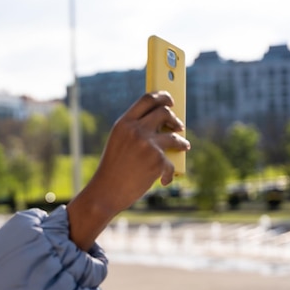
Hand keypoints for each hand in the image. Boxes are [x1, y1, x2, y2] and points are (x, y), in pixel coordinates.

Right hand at [67, 91, 189, 249]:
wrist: (105, 193)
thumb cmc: (112, 170)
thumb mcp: (118, 143)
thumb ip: (134, 131)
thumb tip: (163, 126)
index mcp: (123, 123)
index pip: (147, 99)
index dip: (162, 96)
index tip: (169, 100)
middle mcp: (135, 130)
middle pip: (164, 112)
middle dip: (175, 118)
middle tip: (179, 126)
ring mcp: (147, 144)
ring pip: (175, 136)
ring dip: (181, 142)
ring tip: (184, 146)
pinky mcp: (157, 160)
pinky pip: (171, 163)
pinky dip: (169, 173)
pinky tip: (165, 180)